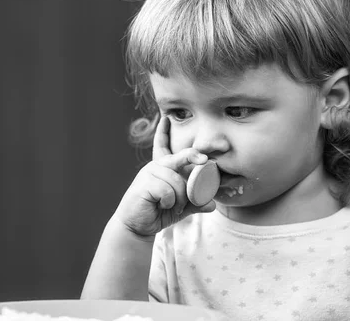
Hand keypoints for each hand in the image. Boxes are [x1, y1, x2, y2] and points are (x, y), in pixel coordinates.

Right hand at [113, 116, 216, 237]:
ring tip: (173, 206)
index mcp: (164, 167)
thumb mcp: (180, 207)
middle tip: (204, 160)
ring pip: (176, 181)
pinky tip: (162, 206)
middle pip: (178, 158)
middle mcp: (156, 166)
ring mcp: (149, 174)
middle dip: (192, 157)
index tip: (170, 123)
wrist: (136, 227)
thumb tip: (212, 204)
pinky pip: (167, 190)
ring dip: (180, 198)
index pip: (164, 145)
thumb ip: (195, 203)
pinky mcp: (144, 184)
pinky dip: (170, 201)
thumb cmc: (158, 212)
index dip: (168, 134)